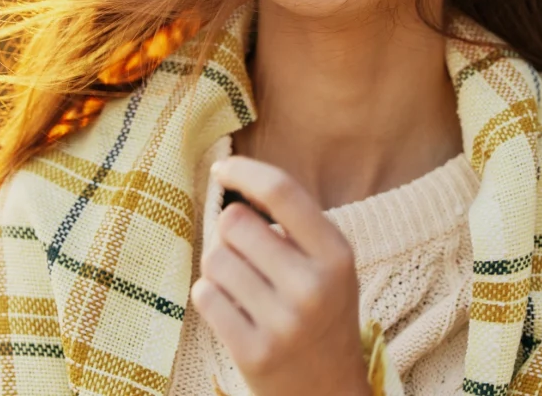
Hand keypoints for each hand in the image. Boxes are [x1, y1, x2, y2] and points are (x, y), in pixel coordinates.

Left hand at [191, 155, 372, 395]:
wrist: (328, 392)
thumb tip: (231, 178)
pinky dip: (210, 297)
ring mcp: (284, 323)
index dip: (244, 171)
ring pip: (214, 259)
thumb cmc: (320, 313)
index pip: (281, 191)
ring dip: (219, 268)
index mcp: (337, 254)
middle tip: (247, 256)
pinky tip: (234, 312)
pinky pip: (205, 295)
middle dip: (230, 233)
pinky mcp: (254, 352)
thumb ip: (292, 223)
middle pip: (234, 223)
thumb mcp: (328, 265)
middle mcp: (313, 287)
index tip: (222, 168)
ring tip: (245, 289)